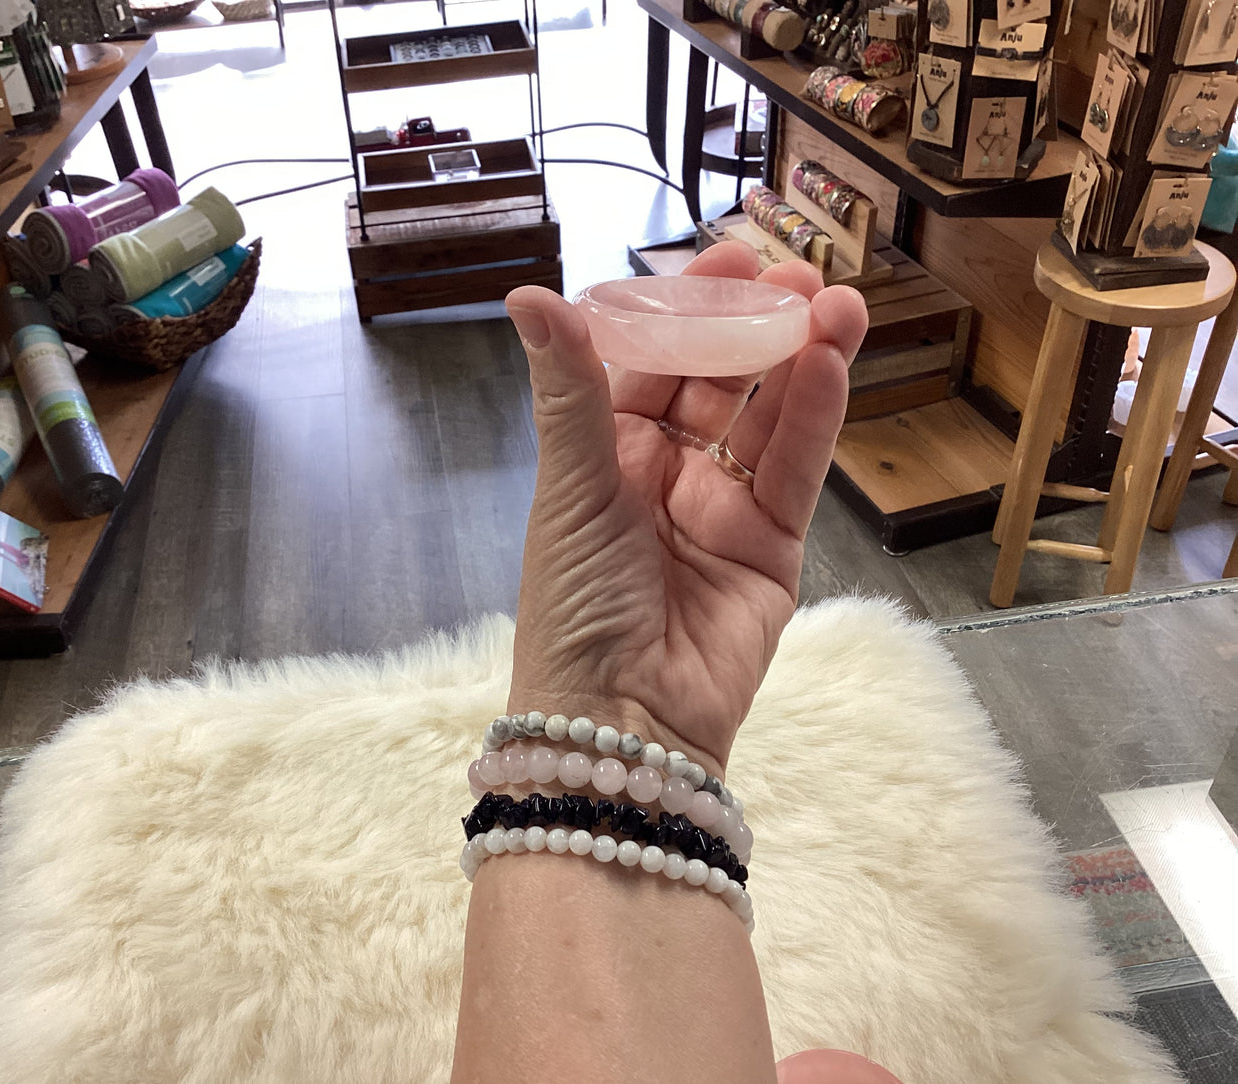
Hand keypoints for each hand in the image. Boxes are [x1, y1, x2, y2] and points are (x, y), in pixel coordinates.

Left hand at [503, 243, 867, 775]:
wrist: (622, 721)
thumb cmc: (575, 606)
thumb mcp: (572, 488)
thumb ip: (572, 389)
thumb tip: (527, 293)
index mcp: (606, 454)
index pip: (652, 361)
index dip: (688, 308)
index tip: (728, 256)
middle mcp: (665, 473)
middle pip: (720, 381)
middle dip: (756, 326)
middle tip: (795, 274)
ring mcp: (723, 507)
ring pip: (769, 417)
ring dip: (801, 360)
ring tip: (834, 304)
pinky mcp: (773, 545)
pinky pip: (797, 469)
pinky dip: (815, 416)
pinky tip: (831, 363)